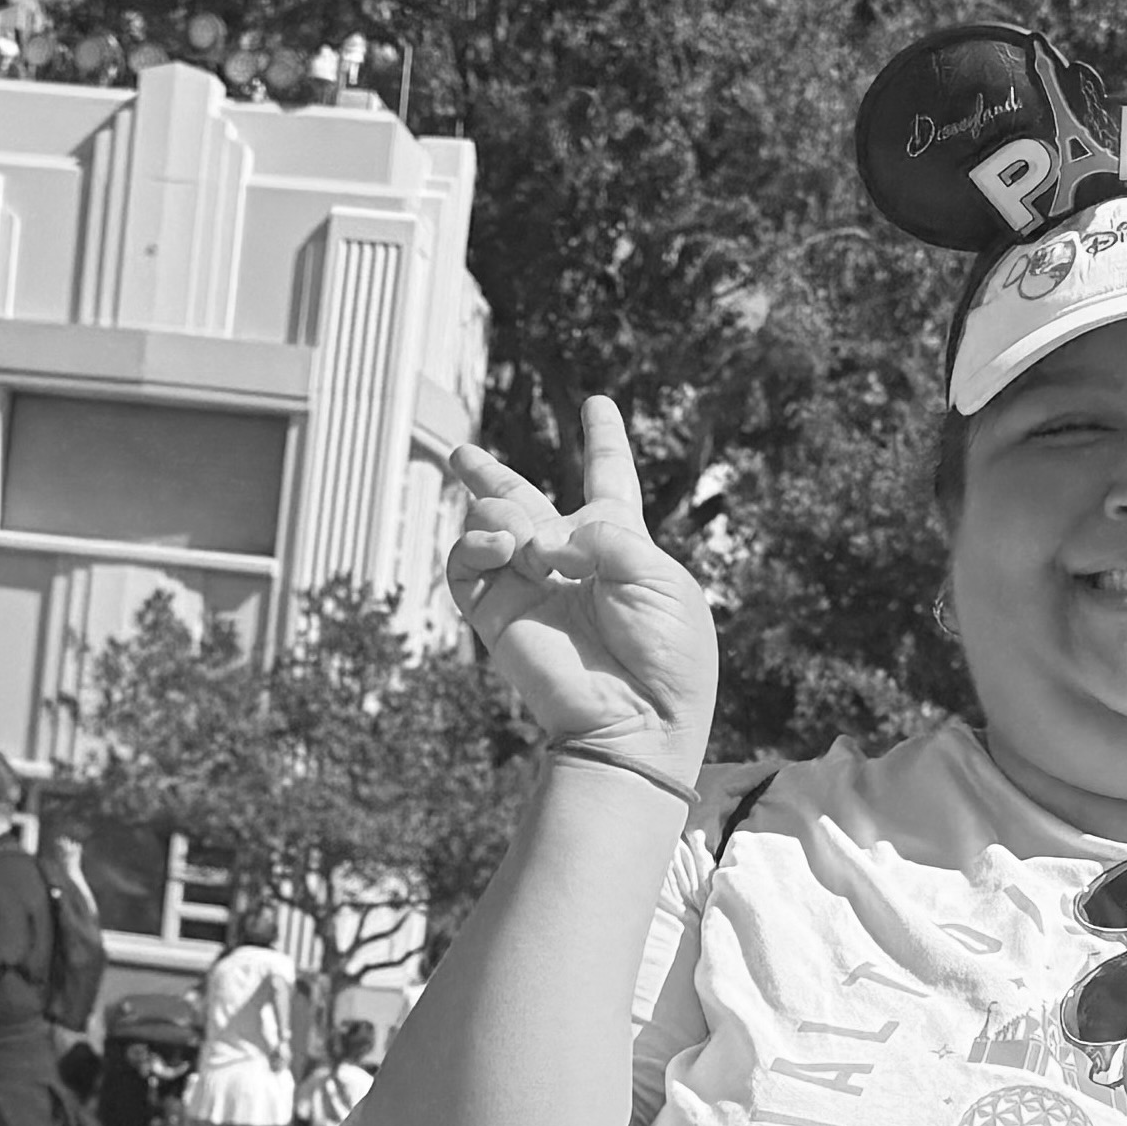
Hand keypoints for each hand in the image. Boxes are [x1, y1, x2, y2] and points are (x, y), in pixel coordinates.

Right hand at [441, 396, 717, 789]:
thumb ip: (602, 537)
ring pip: (493, 520)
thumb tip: (538, 542)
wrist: (636, 721)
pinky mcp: (497, 613)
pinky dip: (476, 542)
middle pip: (523, 501)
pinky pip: (467, 562)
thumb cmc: (666, 654)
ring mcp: (530, 586)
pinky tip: (502, 547)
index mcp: (622, 546)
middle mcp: (570, 560)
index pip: (609, 481)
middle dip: (491, 475)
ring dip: (503, 511)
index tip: (598, 403)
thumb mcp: (657, 576)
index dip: (604, 441)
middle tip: (461, 451)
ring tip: (527, 544)